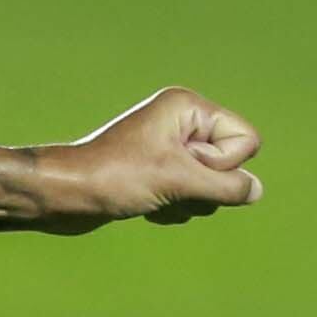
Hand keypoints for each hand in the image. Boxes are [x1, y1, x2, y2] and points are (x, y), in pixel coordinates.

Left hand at [55, 87, 263, 227]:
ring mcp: (169, 150)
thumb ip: (228, 187)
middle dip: (203, 186)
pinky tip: (144, 208)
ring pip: (212, 187)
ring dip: (187, 202)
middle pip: (231, 166)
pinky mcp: (158, 175)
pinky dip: (173, 209)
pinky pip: (191, 198)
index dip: (220, 163)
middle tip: (162, 182)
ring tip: (151, 196)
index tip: (179, 164)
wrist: (61, 196)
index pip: (246, 140)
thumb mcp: (178, 181)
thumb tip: (255, 191)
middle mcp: (181, 123)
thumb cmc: (113, 178)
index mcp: (187, 107)